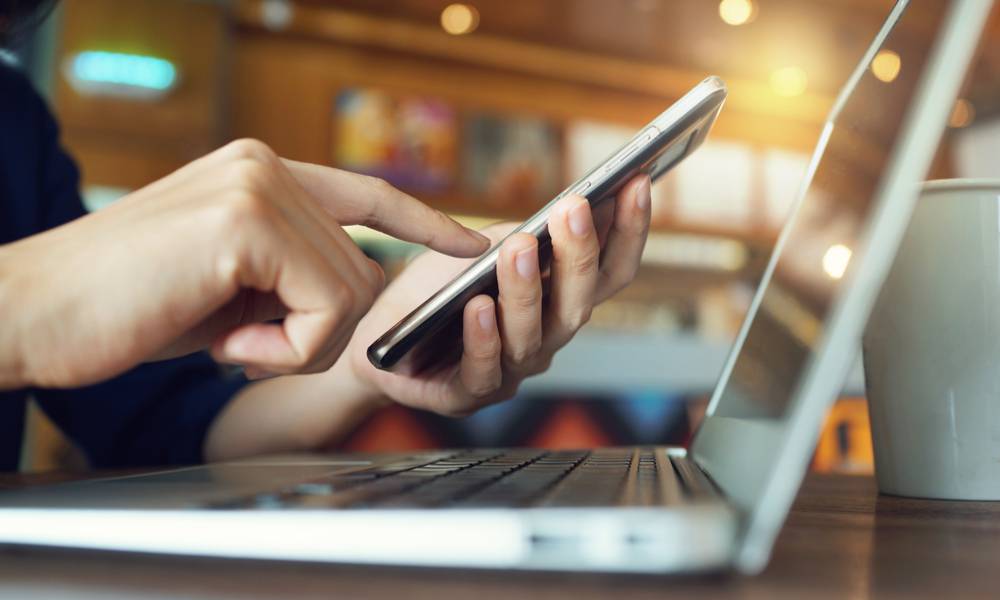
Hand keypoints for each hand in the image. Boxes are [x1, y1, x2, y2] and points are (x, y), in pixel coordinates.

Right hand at [0, 139, 487, 389]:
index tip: (472, 243)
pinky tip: (221, 343)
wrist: (31, 312)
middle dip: (318, 329)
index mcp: (261, 174)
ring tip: (225, 338)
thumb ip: (287, 273)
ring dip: (296, 342)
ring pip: (351, 293)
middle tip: (246, 342)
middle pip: (364, 269)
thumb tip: (355, 294)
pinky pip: (322, 310)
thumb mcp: (225, 284)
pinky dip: (281, 350)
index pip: (368, 192)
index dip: (425, 221)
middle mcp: (266, 167)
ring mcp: (258, 187)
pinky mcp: (247, 222)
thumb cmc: (124, 307)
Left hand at [342, 174, 651, 416]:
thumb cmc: (436, 291)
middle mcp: (546, 339)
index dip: (629, 231)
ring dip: (527, 290)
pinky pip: (483, 370)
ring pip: (532, 336)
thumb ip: (525, 238)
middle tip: (572, 210)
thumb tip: (569, 206)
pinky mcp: (466, 394)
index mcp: (559, 303)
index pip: (610, 272)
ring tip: (519, 249)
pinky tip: (479, 306)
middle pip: (578, 304)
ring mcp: (511, 371)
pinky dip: (483, 338)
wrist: (377, 335)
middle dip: (579, 255)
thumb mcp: (481, 251)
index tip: (638, 183)